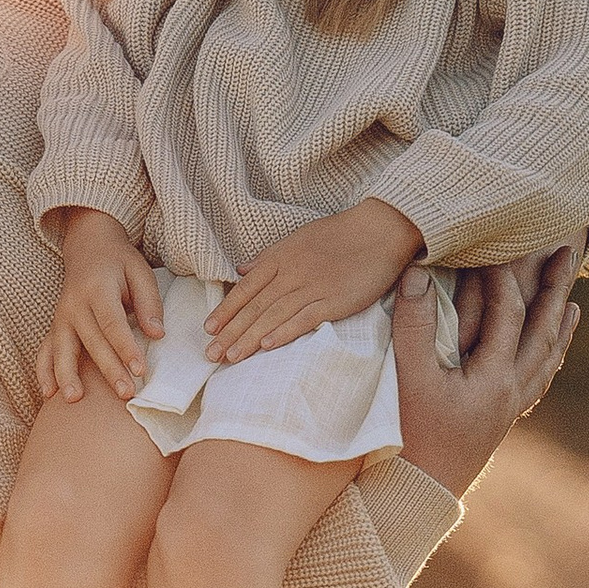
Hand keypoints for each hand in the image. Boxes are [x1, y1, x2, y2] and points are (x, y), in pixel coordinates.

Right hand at [38, 208, 165, 401]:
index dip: (126, 348)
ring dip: (67, 375)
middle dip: (108, 370)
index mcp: (97, 289)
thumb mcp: (140, 271)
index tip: (140, 370)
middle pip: (91, 341)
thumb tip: (157, 334)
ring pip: (63, 349)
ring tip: (73, 400)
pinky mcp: (55, 326)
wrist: (88, 245)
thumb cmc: (119, 262)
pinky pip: (45, 350)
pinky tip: (47, 394)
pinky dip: (44, 371)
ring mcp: (61, 316)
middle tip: (125, 394)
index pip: (112, 324)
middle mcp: (75, 304)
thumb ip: (149, 302)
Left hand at [205, 196, 422, 363]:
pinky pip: (305, 318)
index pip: (246, 288)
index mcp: (280, 258)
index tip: (208, 329)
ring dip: (250, 338)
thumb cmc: (340, 234)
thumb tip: (242, 270)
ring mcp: (313, 287)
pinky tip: (267, 346)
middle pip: (254, 306)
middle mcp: (291, 273)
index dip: (226, 310)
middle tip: (211, 354)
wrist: (380, 229)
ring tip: (230, 358)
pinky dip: (284, 332)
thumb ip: (268, 257)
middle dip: (230, 332)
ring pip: (273, 315)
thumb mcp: (298, 239)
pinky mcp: (335, 300)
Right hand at [391, 245, 581, 498]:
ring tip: (573, 306)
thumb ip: (414, 324)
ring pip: (545, 362)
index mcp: (495, 377)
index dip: (499, 277)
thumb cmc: (405, 436)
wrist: (412, 496)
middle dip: (554, 291)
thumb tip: (418, 273)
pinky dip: (544, 364)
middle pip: (543, 332)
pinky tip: (543, 361)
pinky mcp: (498, 424)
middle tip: (567, 254)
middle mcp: (511, 392)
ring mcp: (508, 410)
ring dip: (558, 330)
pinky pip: (533, 387)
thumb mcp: (406, 376)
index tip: (490, 247)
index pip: (507, 313)